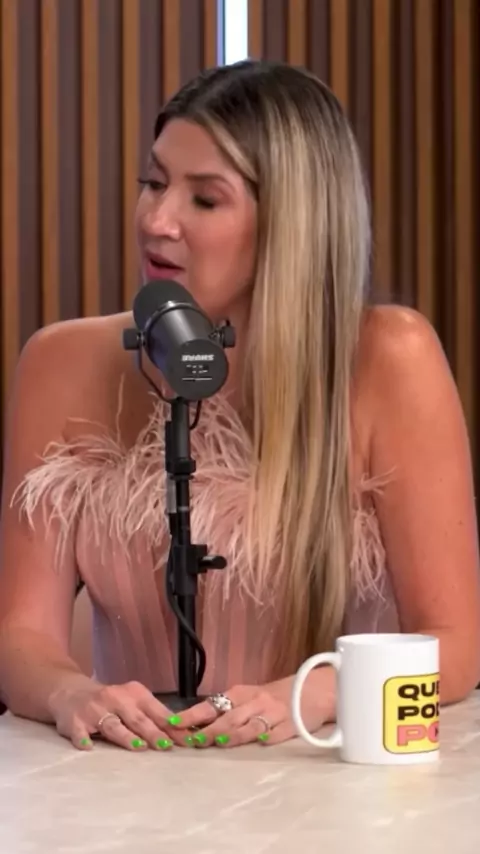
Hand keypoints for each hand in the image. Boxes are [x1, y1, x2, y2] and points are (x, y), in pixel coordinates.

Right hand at [49, 677, 183, 751]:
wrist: (70, 692)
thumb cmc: (110, 702)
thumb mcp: (132, 703)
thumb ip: (153, 717)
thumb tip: (184, 735)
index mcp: (134, 694)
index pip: (156, 711)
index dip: (172, 726)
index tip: (187, 740)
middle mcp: (115, 698)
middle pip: (137, 719)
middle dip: (153, 732)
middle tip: (166, 746)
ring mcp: (94, 710)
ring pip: (113, 724)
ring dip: (126, 736)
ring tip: (139, 747)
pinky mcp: (74, 721)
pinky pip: (79, 731)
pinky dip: (83, 738)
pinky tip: (87, 746)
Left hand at [172, 668, 335, 748]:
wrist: (314, 689)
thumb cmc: (276, 695)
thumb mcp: (251, 696)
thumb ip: (230, 709)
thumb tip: (196, 725)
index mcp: (242, 693)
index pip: (212, 704)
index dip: (193, 714)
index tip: (174, 723)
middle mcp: (255, 702)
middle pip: (229, 716)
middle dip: (209, 729)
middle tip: (192, 740)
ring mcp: (273, 715)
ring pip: (250, 725)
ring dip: (232, 735)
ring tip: (218, 742)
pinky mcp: (291, 726)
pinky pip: (276, 733)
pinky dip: (266, 738)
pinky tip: (259, 743)